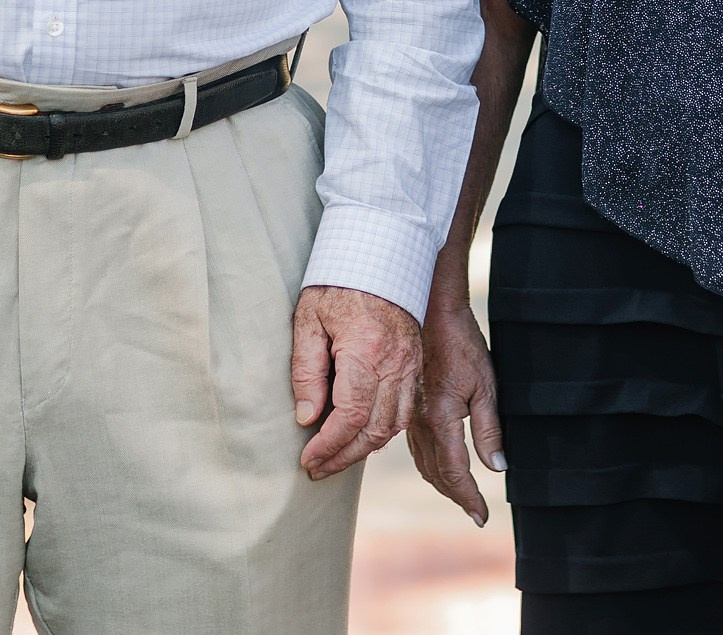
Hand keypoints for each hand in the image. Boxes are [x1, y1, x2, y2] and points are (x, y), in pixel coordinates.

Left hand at [291, 285, 421, 479]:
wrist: (382, 253)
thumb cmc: (339, 283)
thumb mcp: (308, 320)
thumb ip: (306, 371)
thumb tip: (307, 417)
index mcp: (365, 352)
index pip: (348, 417)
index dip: (327, 446)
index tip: (307, 460)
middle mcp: (395, 364)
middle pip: (374, 430)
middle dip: (344, 456)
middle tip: (317, 468)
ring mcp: (411, 365)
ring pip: (394, 425)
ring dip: (365, 448)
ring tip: (336, 457)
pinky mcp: (416, 364)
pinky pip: (405, 410)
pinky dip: (384, 430)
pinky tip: (362, 434)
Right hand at [405, 295, 504, 525]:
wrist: (431, 315)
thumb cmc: (462, 345)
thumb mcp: (485, 386)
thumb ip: (489, 429)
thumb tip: (497, 468)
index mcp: (441, 420)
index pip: (455, 472)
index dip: (469, 498)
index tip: (482, 516)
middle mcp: (420, 424)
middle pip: (437, 475)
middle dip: (457, 497)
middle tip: (475, 512)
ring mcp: (410, 418)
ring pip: (424, 464)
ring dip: (443, 485)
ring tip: (461, 496)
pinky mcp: (408, 409)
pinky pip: (417, 449)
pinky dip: (431, 466)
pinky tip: (440, 468)